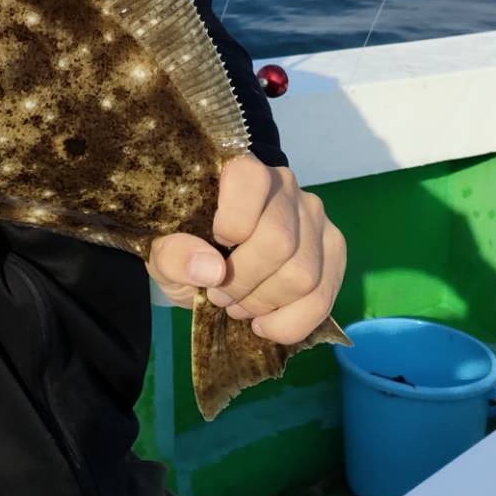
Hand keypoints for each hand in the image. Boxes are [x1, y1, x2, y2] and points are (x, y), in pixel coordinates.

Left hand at [146, 154, 345, 344]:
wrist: (208, 262)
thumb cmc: (185, 246)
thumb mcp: (163, 252)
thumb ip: (175, 255)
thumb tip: (212, 270)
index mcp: (240, 170)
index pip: (251, 181)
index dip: (234, 221)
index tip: (214, 243)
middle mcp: (284, 185)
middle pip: (280, 241)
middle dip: (244, 281)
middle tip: (219, 295)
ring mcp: (314, 217)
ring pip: (304, 274)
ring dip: (265, 304)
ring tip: (238, 307)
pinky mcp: (332, 251)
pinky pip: (323, 297)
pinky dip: (292, 323)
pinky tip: (265, 324)